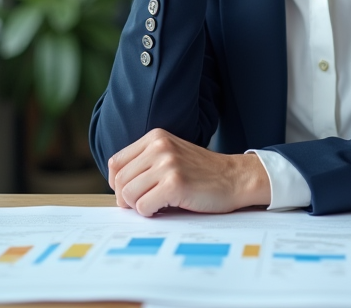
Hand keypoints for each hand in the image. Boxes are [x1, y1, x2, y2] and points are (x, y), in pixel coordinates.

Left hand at [107, 129, 271, 216]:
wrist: (234, 178)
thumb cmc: (202, 172)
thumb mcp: (172, 155)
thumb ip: (146, 162)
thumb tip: (117, 186)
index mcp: (156, 137)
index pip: (116, 163)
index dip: (117, 183)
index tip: (129, 193)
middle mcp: (160, 147)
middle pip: (120, 181)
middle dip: (126, 199)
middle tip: (143, 204)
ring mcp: (168, 164)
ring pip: (128, 195)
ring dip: (139, 207)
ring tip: (157, 204)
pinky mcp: (175, 184)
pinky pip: (144, 207)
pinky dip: (150, 213)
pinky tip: (166, 207)